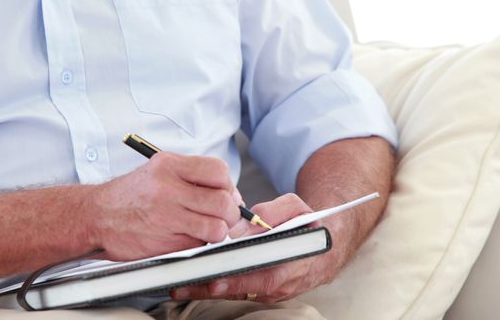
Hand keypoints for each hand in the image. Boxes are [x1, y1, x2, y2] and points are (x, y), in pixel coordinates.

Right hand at [87, 152, 241, 260]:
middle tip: (223, 217)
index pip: (219, 171)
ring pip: (216, 227)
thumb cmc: (130, 196)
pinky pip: (198, 245)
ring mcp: (166, 216)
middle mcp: (168, 188)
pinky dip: (199, 244)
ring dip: (217, 232)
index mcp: (169, 165)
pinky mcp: (164, 242)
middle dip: (230, 213)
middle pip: (223, 202)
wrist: (95, 216)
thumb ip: (191, 178)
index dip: (228, 186)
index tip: (226, 195)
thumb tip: (230, 194)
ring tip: (205, 229)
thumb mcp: (158, 172)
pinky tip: (186, 237)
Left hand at [171, 193, 338, 302]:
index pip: (262, 278)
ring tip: (179, 286)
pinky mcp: (259, 292)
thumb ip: (273, 212)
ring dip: (206, 290)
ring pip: (234, 294)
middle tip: (183, 286)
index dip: (238, 281)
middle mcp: (279, 284)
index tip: (215, 280)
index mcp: (291, 264)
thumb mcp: (297, 209)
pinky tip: (192, 283)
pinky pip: (235, 291)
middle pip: (241, 291)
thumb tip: (244, 225)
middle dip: (210, 289)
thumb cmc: (309, 226)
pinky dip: (213, 287)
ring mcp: (268, 292)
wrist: (323, 246)